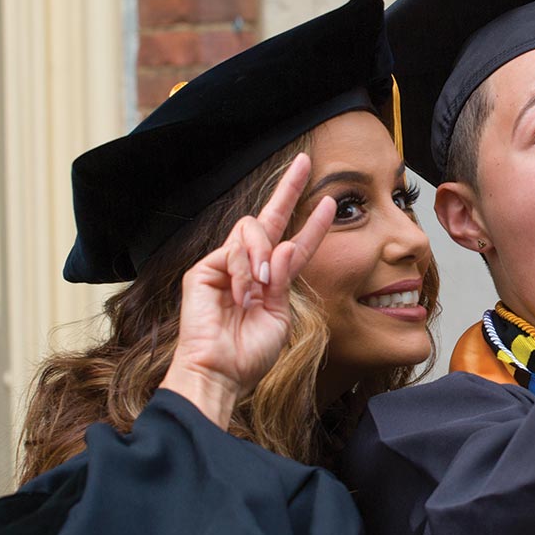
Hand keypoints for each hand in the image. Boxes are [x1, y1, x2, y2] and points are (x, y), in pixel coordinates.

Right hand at [160, 153, 335, 427]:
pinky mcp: (204, 269)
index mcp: (272, 280)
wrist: (221, 373)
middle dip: (287, 187)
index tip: (331, 203)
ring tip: (263, 284)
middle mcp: (250, 267)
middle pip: (269, 216)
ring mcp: (225, 265)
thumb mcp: (280, 315)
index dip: (313, 224)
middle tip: (304, 162)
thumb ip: (284, 279)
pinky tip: (242, 293)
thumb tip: (284, 245)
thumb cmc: (250, 354)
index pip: (295, 243)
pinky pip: (231, 251)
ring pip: (252, 229)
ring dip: (262, 253)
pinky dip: (243, 270)